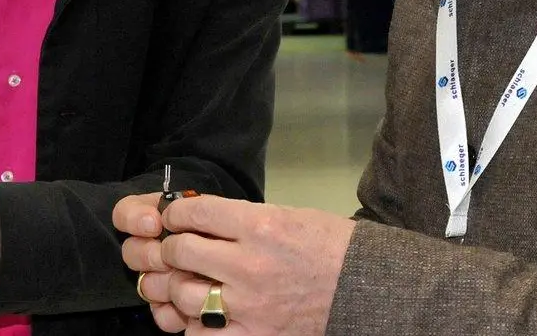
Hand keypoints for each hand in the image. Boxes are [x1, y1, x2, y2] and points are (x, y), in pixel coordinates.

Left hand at [124, 196, 354, 335]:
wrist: (364, 286)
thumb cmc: (330, 246)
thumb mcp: (288, 215)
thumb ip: (242, 218)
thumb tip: (200, 219)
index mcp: (260, 226)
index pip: (195, 213)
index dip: (176, 213)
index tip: (175, 216)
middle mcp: (249, 264)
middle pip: (181, 252)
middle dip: (171, 247)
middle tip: (175, 247)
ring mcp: (249, 305)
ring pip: (184, 295)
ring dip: (177, 284)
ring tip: (186, 280)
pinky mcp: (254, 335)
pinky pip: (202, 335)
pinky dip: (194, 324)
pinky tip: (200, 313)